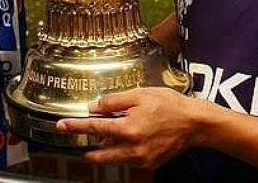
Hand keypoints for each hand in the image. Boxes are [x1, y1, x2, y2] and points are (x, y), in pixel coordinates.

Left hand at [56, 87, 203, 168]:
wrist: (195, 123)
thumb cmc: (171, 105)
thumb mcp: (141, 94)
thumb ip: (115, 100)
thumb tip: (95, 106)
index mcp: (128, 128)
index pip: (94, 127)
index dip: (76, 126)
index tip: (61, 126)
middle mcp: (132, 148)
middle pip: (99, 155)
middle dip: (89, 150)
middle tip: (83, 142)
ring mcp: (141, 159)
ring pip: (114, 159)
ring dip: (107, 149)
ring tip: (114, 134)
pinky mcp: (150, 164)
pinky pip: (129, 160)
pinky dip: (124, 151)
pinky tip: (132, 138)